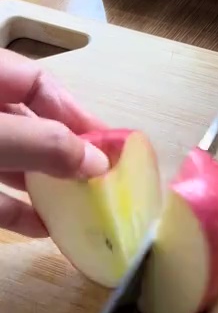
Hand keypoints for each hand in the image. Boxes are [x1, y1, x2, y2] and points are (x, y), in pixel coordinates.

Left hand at [0, 49, 108, 235]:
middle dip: (65, 154)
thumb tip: (98, 162)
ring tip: (80, 207)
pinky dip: (15, 211)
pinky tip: (43, 228)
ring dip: (45, 185)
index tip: (109, 146)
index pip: (38, 83)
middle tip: (100, 182)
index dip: (75, 112)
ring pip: (12, 161)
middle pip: (30, 125)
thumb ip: (44, 146)